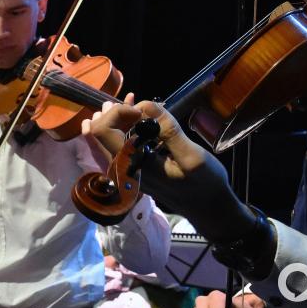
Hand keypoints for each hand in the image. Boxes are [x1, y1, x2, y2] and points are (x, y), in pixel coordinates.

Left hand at [82, 100, 253, 242]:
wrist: (208, 207)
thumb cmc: (204, 183)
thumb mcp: (192, 156)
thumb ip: (167, 130)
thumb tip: (145, 105)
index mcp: (132, 165)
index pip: (102, 131)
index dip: (118, 111)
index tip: (142, 108)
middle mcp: (122, 168)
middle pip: (98, 132)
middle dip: (114, 112)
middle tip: (136, 101)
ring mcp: (126, 169)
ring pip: (106, 137)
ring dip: (117, 117)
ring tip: (133, 101)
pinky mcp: (133, 167)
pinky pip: (117, 143)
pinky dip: (123, 125)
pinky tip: (136, 113)